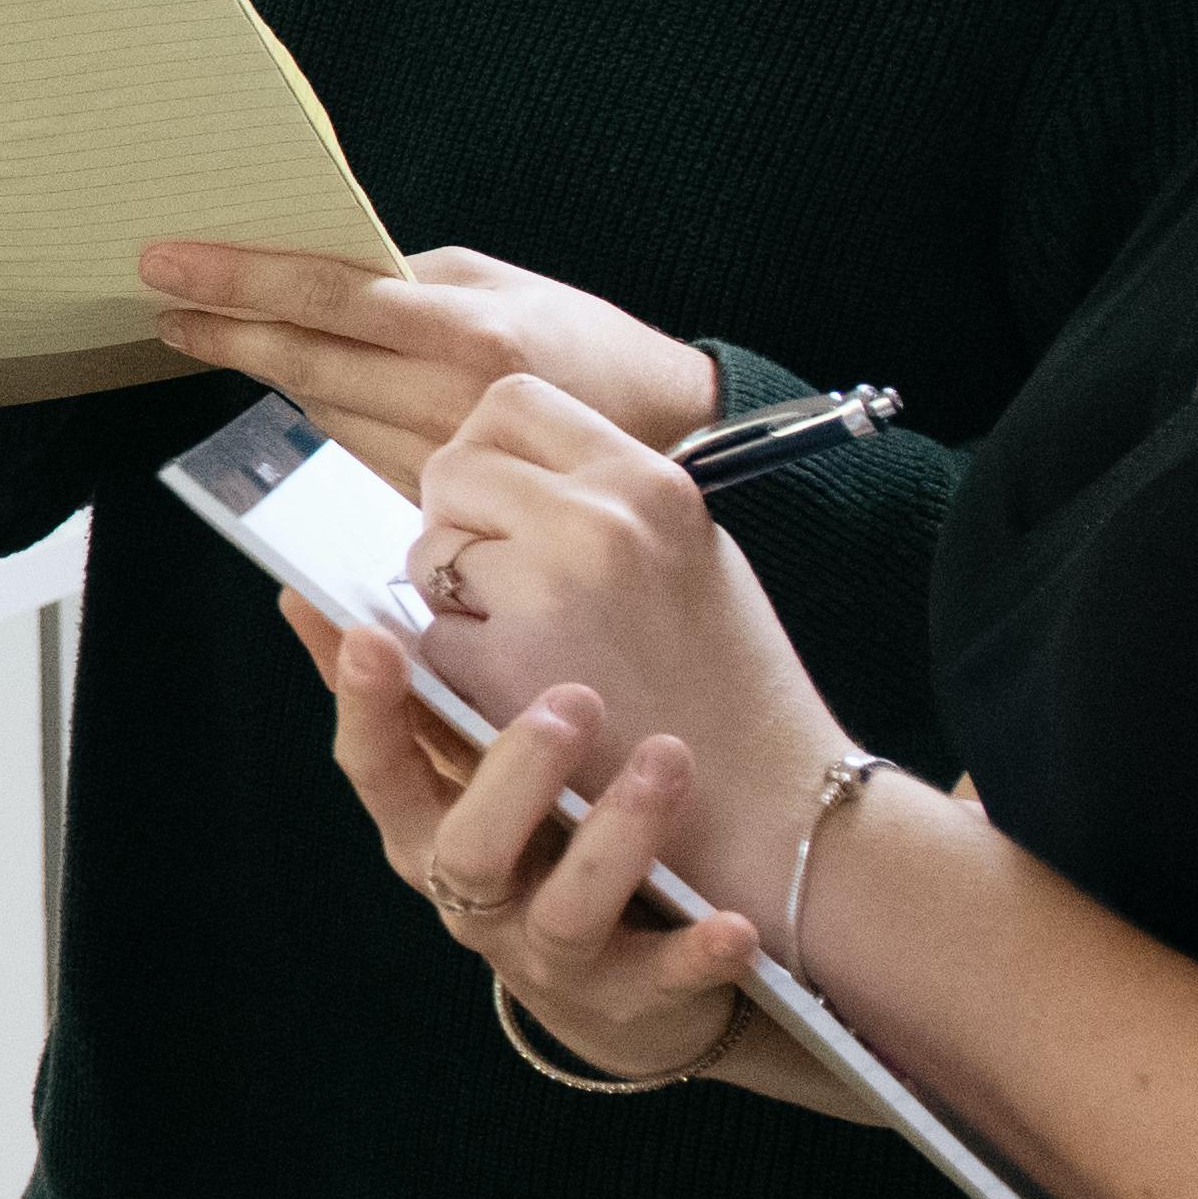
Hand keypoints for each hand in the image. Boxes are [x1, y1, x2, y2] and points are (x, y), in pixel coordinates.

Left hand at [145, 241, 721, 490]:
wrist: (668, 434)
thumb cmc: (584, 344)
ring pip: (321, 409)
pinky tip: (303, 378)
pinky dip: (323, 407)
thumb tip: (317, 274)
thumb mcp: (505, 284)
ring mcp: (440, 462)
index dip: (239, 281)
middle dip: (225, 332)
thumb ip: (410, 278)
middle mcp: (450, 404)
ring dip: (269, 369)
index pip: (327, 298)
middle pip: (306, 363)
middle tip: (163, 303)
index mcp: (469, 334)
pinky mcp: (436, 502)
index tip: (169, 264)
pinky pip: (353, 445)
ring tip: (217, 329)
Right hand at [290, 593, 766, 1086]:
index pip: (375, 768)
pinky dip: (694, 955)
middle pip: (467, 850)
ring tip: (668, 758)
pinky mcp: (626, 995)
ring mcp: (547, 953)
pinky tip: (731, 923)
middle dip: (514, 777)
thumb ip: (401, 689)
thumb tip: (304, 590)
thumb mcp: (457, 768)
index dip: (365, 707)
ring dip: (617, 838)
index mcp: (426, 827)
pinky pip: (659, 981)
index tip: (375, 635)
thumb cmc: (530, 838)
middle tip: (572, 699)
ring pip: (567, 911)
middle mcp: (474, 897)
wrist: (610, 982)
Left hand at [402, 376, 846, 913]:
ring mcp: (546, 593)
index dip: (489, 447)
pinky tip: (527, 694)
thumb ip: (596, 497)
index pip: (512, 399)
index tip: (503, 497)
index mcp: (646, 479)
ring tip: (533, 639)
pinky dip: (460, 669)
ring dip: (453, 595)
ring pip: (428, 552)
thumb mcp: (685, 547)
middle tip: (503, 577)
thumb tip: (493, 465)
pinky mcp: (505, 671)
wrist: (769, 799)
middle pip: (452, 467)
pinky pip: (432, 639)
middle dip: (457, 520)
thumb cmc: (727, 677)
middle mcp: (596, 521)